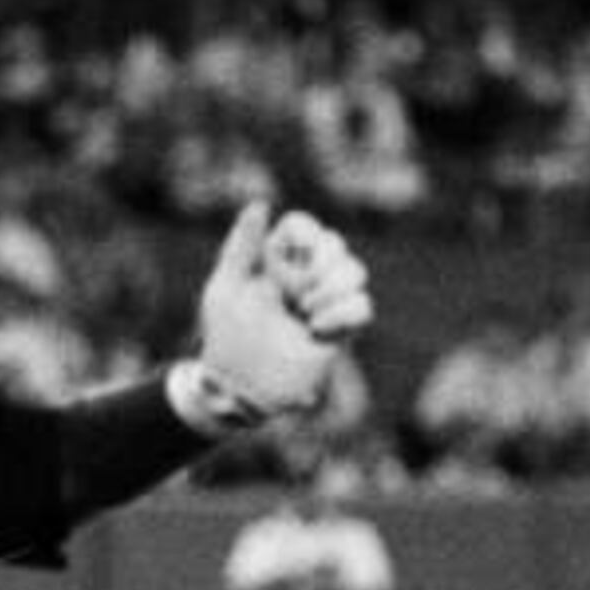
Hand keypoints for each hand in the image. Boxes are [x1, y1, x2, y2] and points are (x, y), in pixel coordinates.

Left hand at [186, 203, 372, 426]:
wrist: (239, 386)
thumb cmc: (225, 337)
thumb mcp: (225, 288)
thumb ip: (241, 245)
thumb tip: (261, 203)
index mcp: (276, 260)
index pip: (304, 226)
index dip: (305, 233)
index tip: (290, 252)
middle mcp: (303, 276)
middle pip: (336, 244)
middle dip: (320, 264)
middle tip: (296, 294)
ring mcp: (324, 303)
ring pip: (355, 272)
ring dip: (332, 289)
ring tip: (305, 314)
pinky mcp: (340, 330)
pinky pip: (363, 306)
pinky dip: (343, 314)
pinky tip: (317, 330)